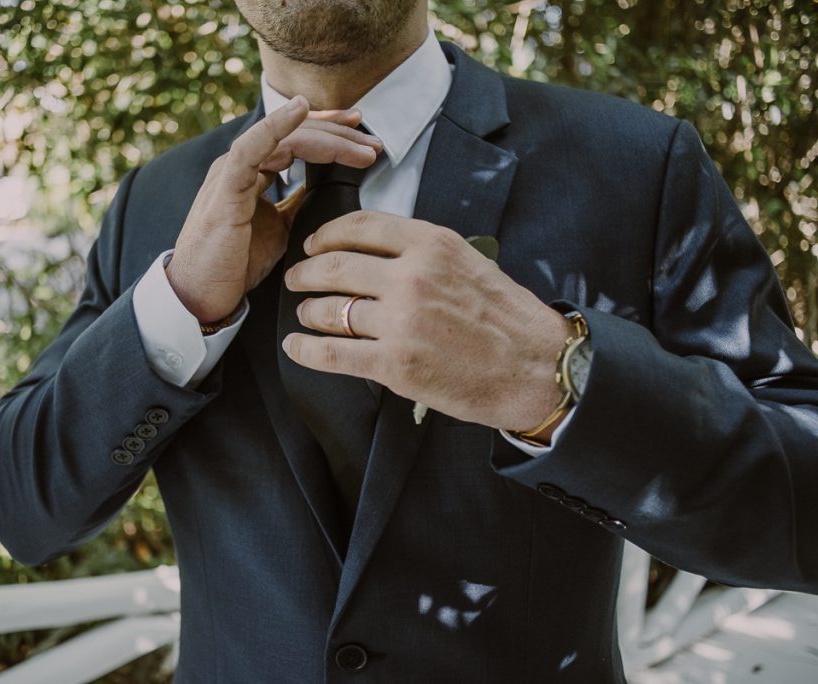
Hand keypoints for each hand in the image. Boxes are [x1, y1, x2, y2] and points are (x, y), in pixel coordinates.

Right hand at [165, 96, 383, 323]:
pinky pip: (251, 148)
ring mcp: (231, 173)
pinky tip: (300, 110)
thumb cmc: (234, 264)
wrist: (202, 295)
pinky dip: (276, 126)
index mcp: (253, 171)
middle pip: (295, 133)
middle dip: (339, 135)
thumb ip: (296, 203)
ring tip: (360, 146)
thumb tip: (325, 189)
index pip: (295, 138)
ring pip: (284, 138)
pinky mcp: (225, 189)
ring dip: (327, 137)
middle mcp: (241, 164)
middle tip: (374, 144)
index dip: (331, 131)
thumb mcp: (279, 228)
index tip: (364, 135)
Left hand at [281, 211, 571, 431]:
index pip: (360, 226)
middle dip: (305, 272)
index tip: (313, 245)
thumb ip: (422, 252)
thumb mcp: (468, 262)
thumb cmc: (506, 317)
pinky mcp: (395, 364)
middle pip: (335, 266)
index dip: (326, 235)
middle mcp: (412, 277)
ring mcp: (401, 321)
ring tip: (305, 314)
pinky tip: (295, 348)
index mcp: (432, 244)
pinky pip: (333, 353)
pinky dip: (306, 350)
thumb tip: (375, 251)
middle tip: (296, 279)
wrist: (535, 367)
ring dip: (308, 311)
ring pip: (330, 310)